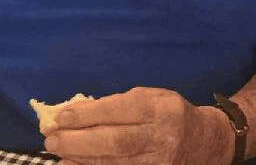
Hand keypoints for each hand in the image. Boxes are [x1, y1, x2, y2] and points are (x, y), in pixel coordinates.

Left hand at [44, 86, 229, 164]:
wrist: (203, 143)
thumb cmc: (169, 114)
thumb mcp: (151, 98)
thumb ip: (119, 104)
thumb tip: (76, 112)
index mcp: (162, 108)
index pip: (123, 110)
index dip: (90, 114)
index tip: (62, 116)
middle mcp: (162, 136)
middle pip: (117, 141)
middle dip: (80, 140)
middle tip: (53, 139)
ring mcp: (158, 161)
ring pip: (115, 163)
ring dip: (81, 160)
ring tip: (58, 154)